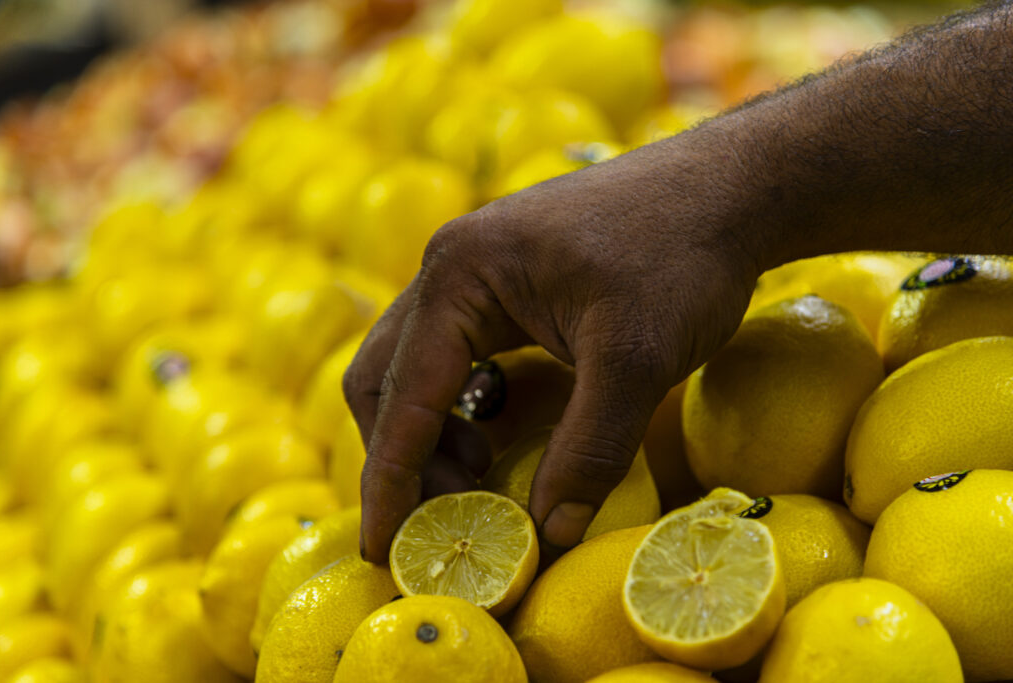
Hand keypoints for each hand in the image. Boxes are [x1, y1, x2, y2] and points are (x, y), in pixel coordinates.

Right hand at [345, 133, 766, 562]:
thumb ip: (590, 450)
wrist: (731, 187)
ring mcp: (477, 269)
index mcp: (462, 274)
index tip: (379, 548)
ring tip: (481, 485)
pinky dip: (465, 406)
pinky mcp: (506, 280)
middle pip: (386, 379)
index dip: (389, 480)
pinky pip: (458, 353)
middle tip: (442, 520)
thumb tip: (549, 535)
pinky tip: (506, 435)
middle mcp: (452, 266)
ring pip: (417, 367)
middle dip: (404, 456)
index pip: (404, 396)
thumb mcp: (638, 360)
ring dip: (434, 434)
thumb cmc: (683, 256)